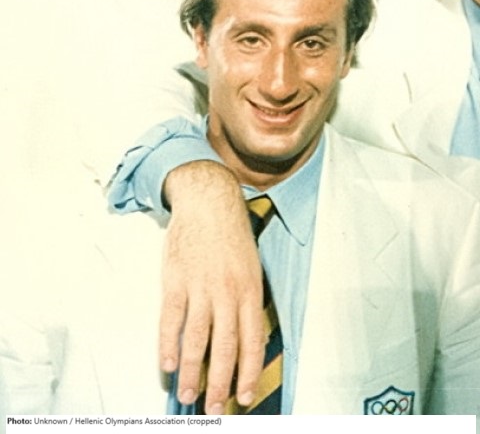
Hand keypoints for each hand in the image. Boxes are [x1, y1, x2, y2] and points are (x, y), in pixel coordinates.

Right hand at [159, 160, 264, 414]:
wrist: (208, 202)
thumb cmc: (232, 236)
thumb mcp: (251, 266)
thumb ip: (248, 301)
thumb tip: (247, 338)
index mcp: (249, 290)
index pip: (252, 340)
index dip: (248, 371)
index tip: (244, 396)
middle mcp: (226, 292)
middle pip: (224, 346)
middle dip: (220, 382)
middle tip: (215, 407)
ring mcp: (200, 286)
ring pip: (196, 338)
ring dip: (192, 371)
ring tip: (188, 394)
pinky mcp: (175, 279)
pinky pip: (171, 318)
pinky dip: (168, 344)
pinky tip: (167, 365)